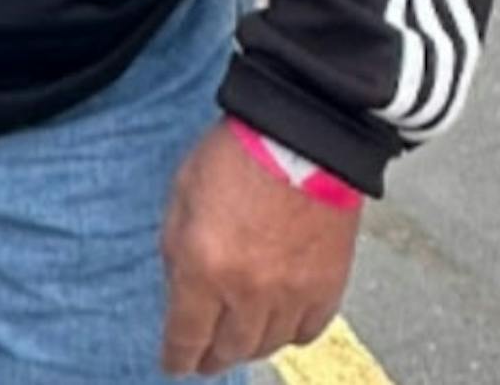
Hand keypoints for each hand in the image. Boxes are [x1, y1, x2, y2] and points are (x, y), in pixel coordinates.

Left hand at [158, 121, 360, 375]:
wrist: (300, 138)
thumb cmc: (235, 154)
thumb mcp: (181, 194)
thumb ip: (176, 248)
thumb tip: (178, 289)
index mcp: (203, 267)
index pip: (186, 335)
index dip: (177, 356)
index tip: (172, 364)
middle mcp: (248, 292)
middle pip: (228, 349)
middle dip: (210, 358)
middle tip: (203, 359)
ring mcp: (291, 295)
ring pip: (266, 346)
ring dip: (247, 347)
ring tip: (236, 342)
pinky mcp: (327, 290)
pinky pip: (305, 333)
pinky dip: (288, 334)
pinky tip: (277, 326)